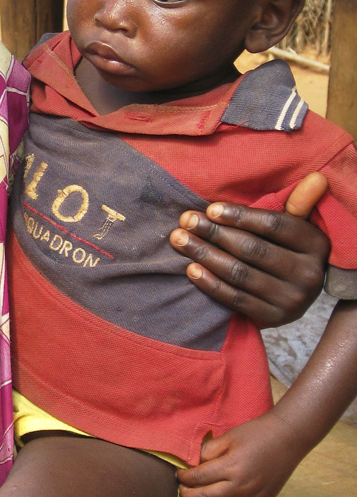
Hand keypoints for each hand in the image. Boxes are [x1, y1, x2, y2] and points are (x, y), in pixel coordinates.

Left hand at [170, 172, 329, 328]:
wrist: (291, 296)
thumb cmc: (285, 250)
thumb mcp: (295, 227)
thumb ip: (297, 205)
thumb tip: (316, 177)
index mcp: (316, 245)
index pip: (274, 226)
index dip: (241, 217)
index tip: (210, 209)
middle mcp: (309, 275)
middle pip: (253, 250)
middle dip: (215, 233)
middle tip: (186, 221)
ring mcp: (292, 301)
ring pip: (241, 274)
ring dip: (205, 255)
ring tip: (180, 240)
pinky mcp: (273, 319)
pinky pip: (235, 299)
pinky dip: (210, 283)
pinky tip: (191, 269)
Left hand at [177, 412, 305, 496]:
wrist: (288, 439)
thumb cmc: (256, 434)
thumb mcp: (228, 437)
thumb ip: (208, 451)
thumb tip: (192, 464)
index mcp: (231, 467)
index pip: (197, 479)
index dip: (184, 478)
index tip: (179, 474)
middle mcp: (241, 486)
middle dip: (188, 496)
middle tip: (182, 490)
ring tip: (200, 496)